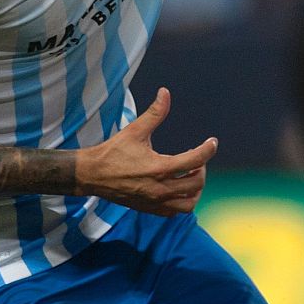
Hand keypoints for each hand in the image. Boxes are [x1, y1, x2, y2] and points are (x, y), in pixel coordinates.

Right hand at [78, 88, 216, 216]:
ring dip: (195, 189)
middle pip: (196, 183)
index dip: (208, 149)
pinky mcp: (149, 209)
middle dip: (201, 169)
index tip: (212, 142)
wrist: (91, 175)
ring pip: (189, 204)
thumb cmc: (113, 151)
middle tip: (196, 159)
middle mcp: (160, 188)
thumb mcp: (135, 130)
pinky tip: (177, 187)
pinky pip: (174, 212)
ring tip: (189, 175)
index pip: (196, 160)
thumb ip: (154, 113)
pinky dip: (182, 201)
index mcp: (160, 168)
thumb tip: (165, 92)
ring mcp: (155, 201)